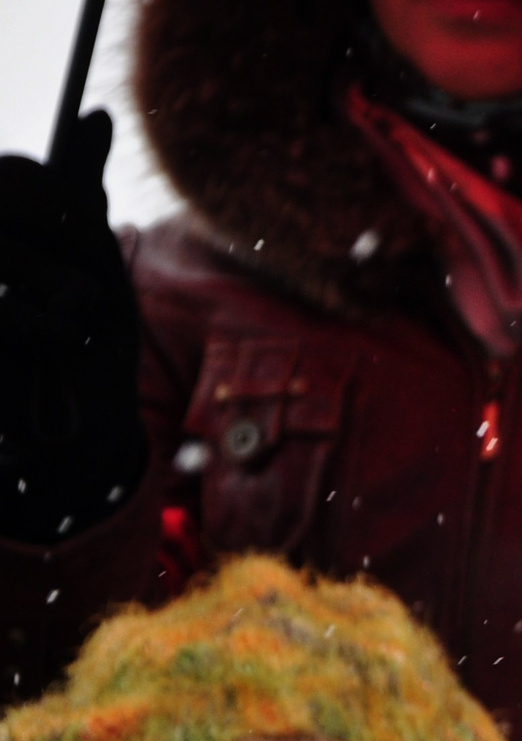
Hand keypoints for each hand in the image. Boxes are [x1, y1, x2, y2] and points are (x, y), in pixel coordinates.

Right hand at [0, 110, 144, 542]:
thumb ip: (83, 192)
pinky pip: (0, 311)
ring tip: (78, 310)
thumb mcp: (92, 263)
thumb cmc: (83, 337)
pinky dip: (35, 321)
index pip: (15, 177)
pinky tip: (64, 338)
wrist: (75, 431)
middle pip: (6, 200)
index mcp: (10, 230)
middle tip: (87, 275)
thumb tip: (97, 113)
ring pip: (5, 248)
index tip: (88, 231)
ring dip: (50, 277)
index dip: (55, 196)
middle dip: (55, 231)